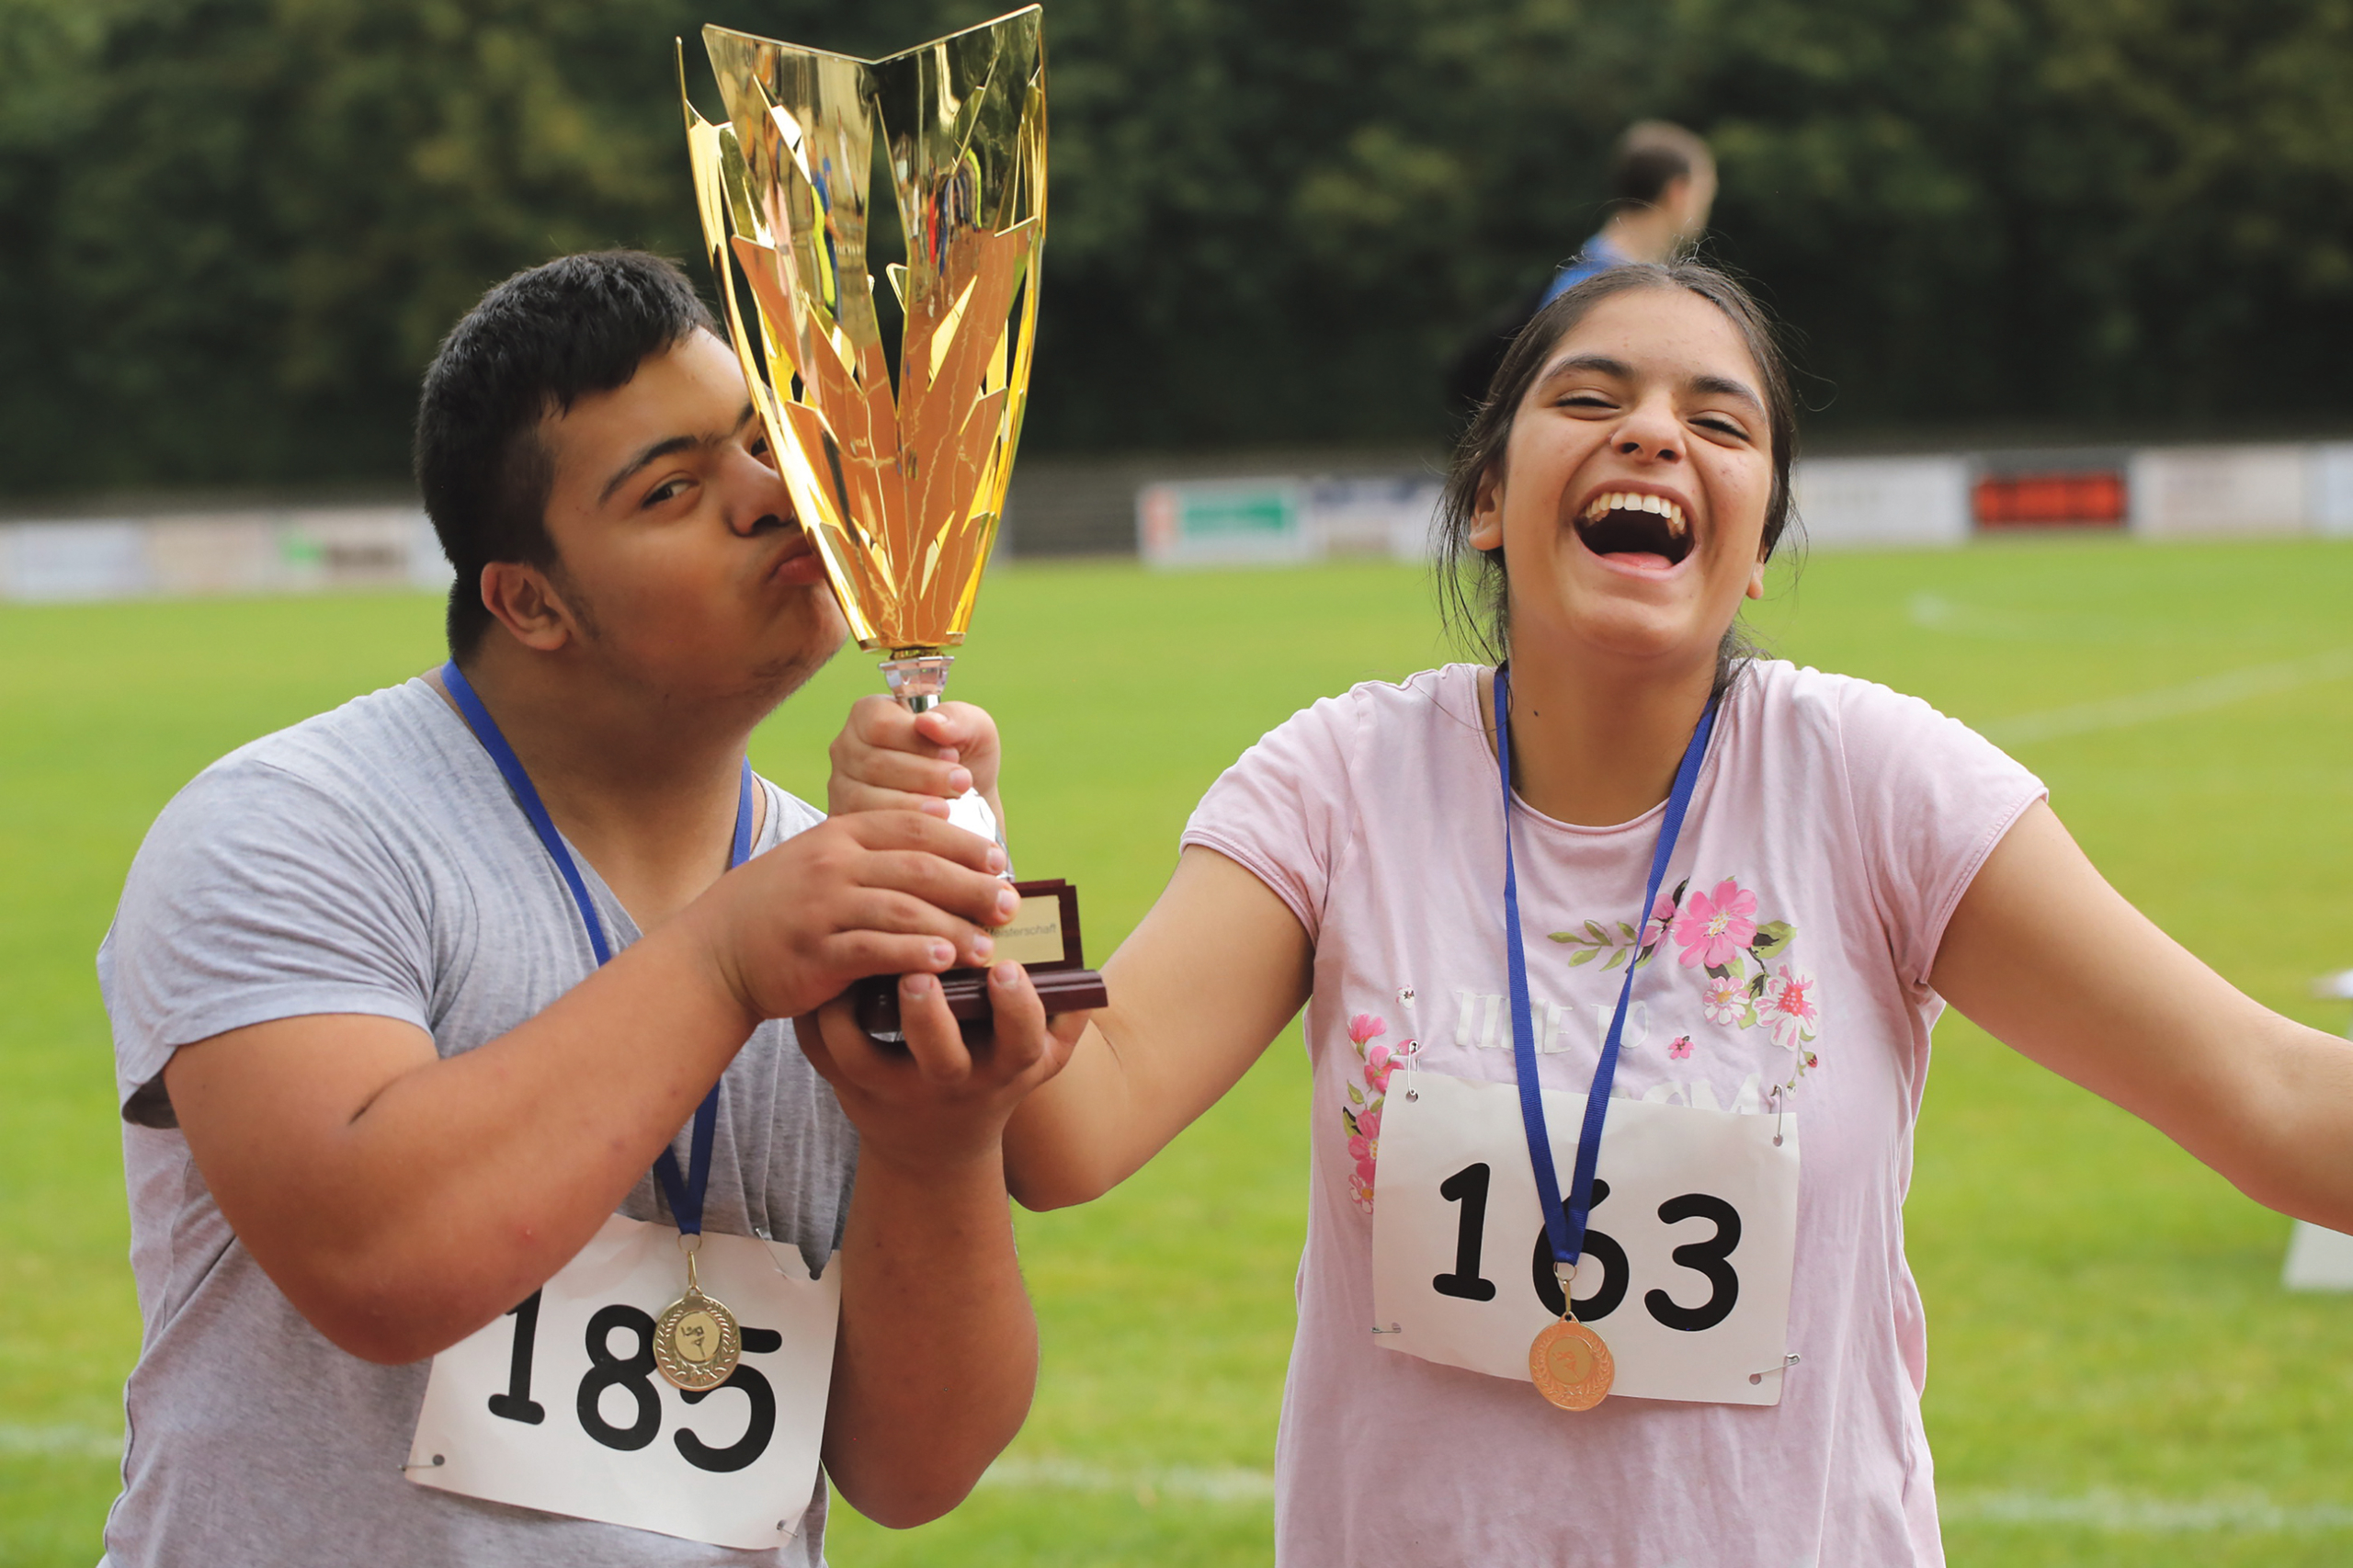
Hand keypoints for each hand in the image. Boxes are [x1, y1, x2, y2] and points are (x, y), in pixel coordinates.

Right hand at [687, 810, 1019, 1024]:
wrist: (717, 951)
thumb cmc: (784, 908)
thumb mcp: (823, 862)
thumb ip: (875, 851)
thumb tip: (947, 841)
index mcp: (841, 834)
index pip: (914, 827)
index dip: (963, 843)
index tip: (999, 861)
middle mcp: (832, 864)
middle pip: (919, 867)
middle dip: (971, 885)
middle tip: (1009, 904)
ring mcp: (821, 907)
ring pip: (903, 909)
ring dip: (953, 926)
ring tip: (988, 946)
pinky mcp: (814, 953)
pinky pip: (873, 949)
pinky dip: (913, 953)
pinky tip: (944, 962)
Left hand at [798, 963, 1088, 1172]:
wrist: (934, 1146)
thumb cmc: (996, 1076)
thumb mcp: (1040, 1059)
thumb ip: (1068, 1019)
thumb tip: (1085, 972)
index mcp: (1002, 1067)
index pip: (1020, 1041)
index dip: (1016, 1007)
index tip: (1007, 968)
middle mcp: (949, 1083)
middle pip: (939, 1056)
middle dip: (930, 1015)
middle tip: (921, 973)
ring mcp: (893, 1089)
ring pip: (865, 1058)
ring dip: (855, 1015)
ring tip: (858, 965)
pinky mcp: (847, 1086)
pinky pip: (823, 1051)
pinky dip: (816, 1014)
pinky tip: (825, 970)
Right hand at [830, 695, 1002, 819]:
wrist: (969, 809)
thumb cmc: (966, 760)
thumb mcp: (974, 730)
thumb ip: (957, 719)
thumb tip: (929, 722)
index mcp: (870, 715)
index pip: (880, 725)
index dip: (919, 744)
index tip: (954, 757)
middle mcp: (846, 747)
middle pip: (874, 763)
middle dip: (924, 777)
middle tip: (961, 785)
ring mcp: (840, 786)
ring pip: (865, 799)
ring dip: (912, 806)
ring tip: (948, 809)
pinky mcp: (845, 821)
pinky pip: (865, 829)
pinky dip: (899, 832)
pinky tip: (929, 831)